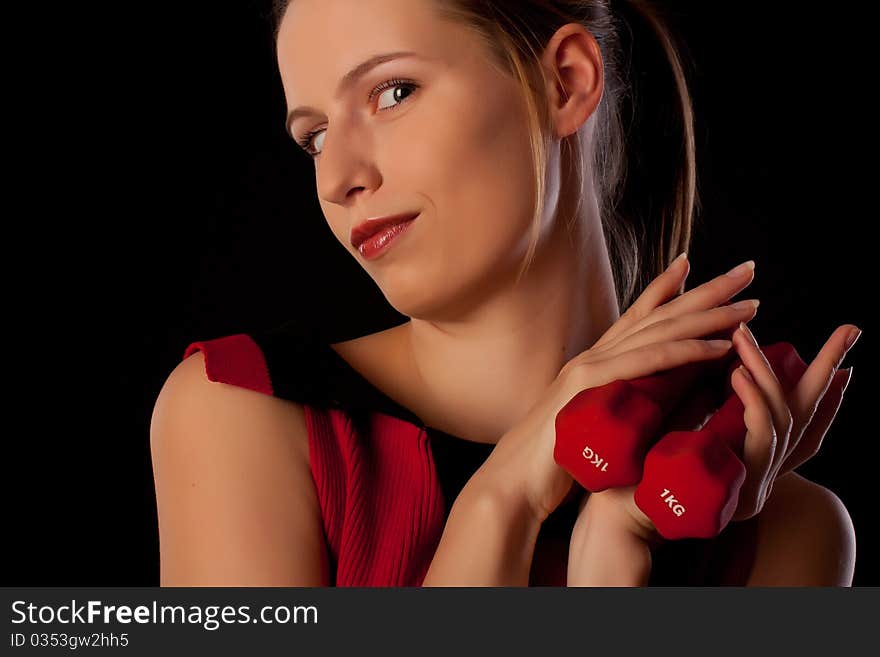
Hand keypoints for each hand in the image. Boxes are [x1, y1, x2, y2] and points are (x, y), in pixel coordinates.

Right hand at [473, 255, 760, 523]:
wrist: (515, 483)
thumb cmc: (553, 462)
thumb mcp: (596, 426)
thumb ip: (622, 406)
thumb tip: (660, 398)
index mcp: (595, 364)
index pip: (638, 318)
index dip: (668, 288)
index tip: (696, 265)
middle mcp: (593, 356)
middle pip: (659, 314)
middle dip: (707, 290)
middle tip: (747, 270)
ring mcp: (590, 367)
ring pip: (660, 331)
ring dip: (709, 315)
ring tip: (749, 303)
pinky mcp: (589, 387)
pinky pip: (647, 363)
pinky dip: (685, 351)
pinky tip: (719, 344)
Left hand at [572, 321, 859, 552]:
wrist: (635, 510)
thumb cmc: (659, 465)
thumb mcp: (694, 425)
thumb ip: (712, 398)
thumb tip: (724, 358)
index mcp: (761, 446)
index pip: (807, 411)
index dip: (832, 385)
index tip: (853, 347)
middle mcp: (770, 461)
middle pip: (811, 411)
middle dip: (832, 369)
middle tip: (849, 329)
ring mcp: (760, 473)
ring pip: (782, 415)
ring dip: (765, 372)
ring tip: (744, 338)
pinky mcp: (744, 479)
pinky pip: (759, 435)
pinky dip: (753, 402)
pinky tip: (739, 374)